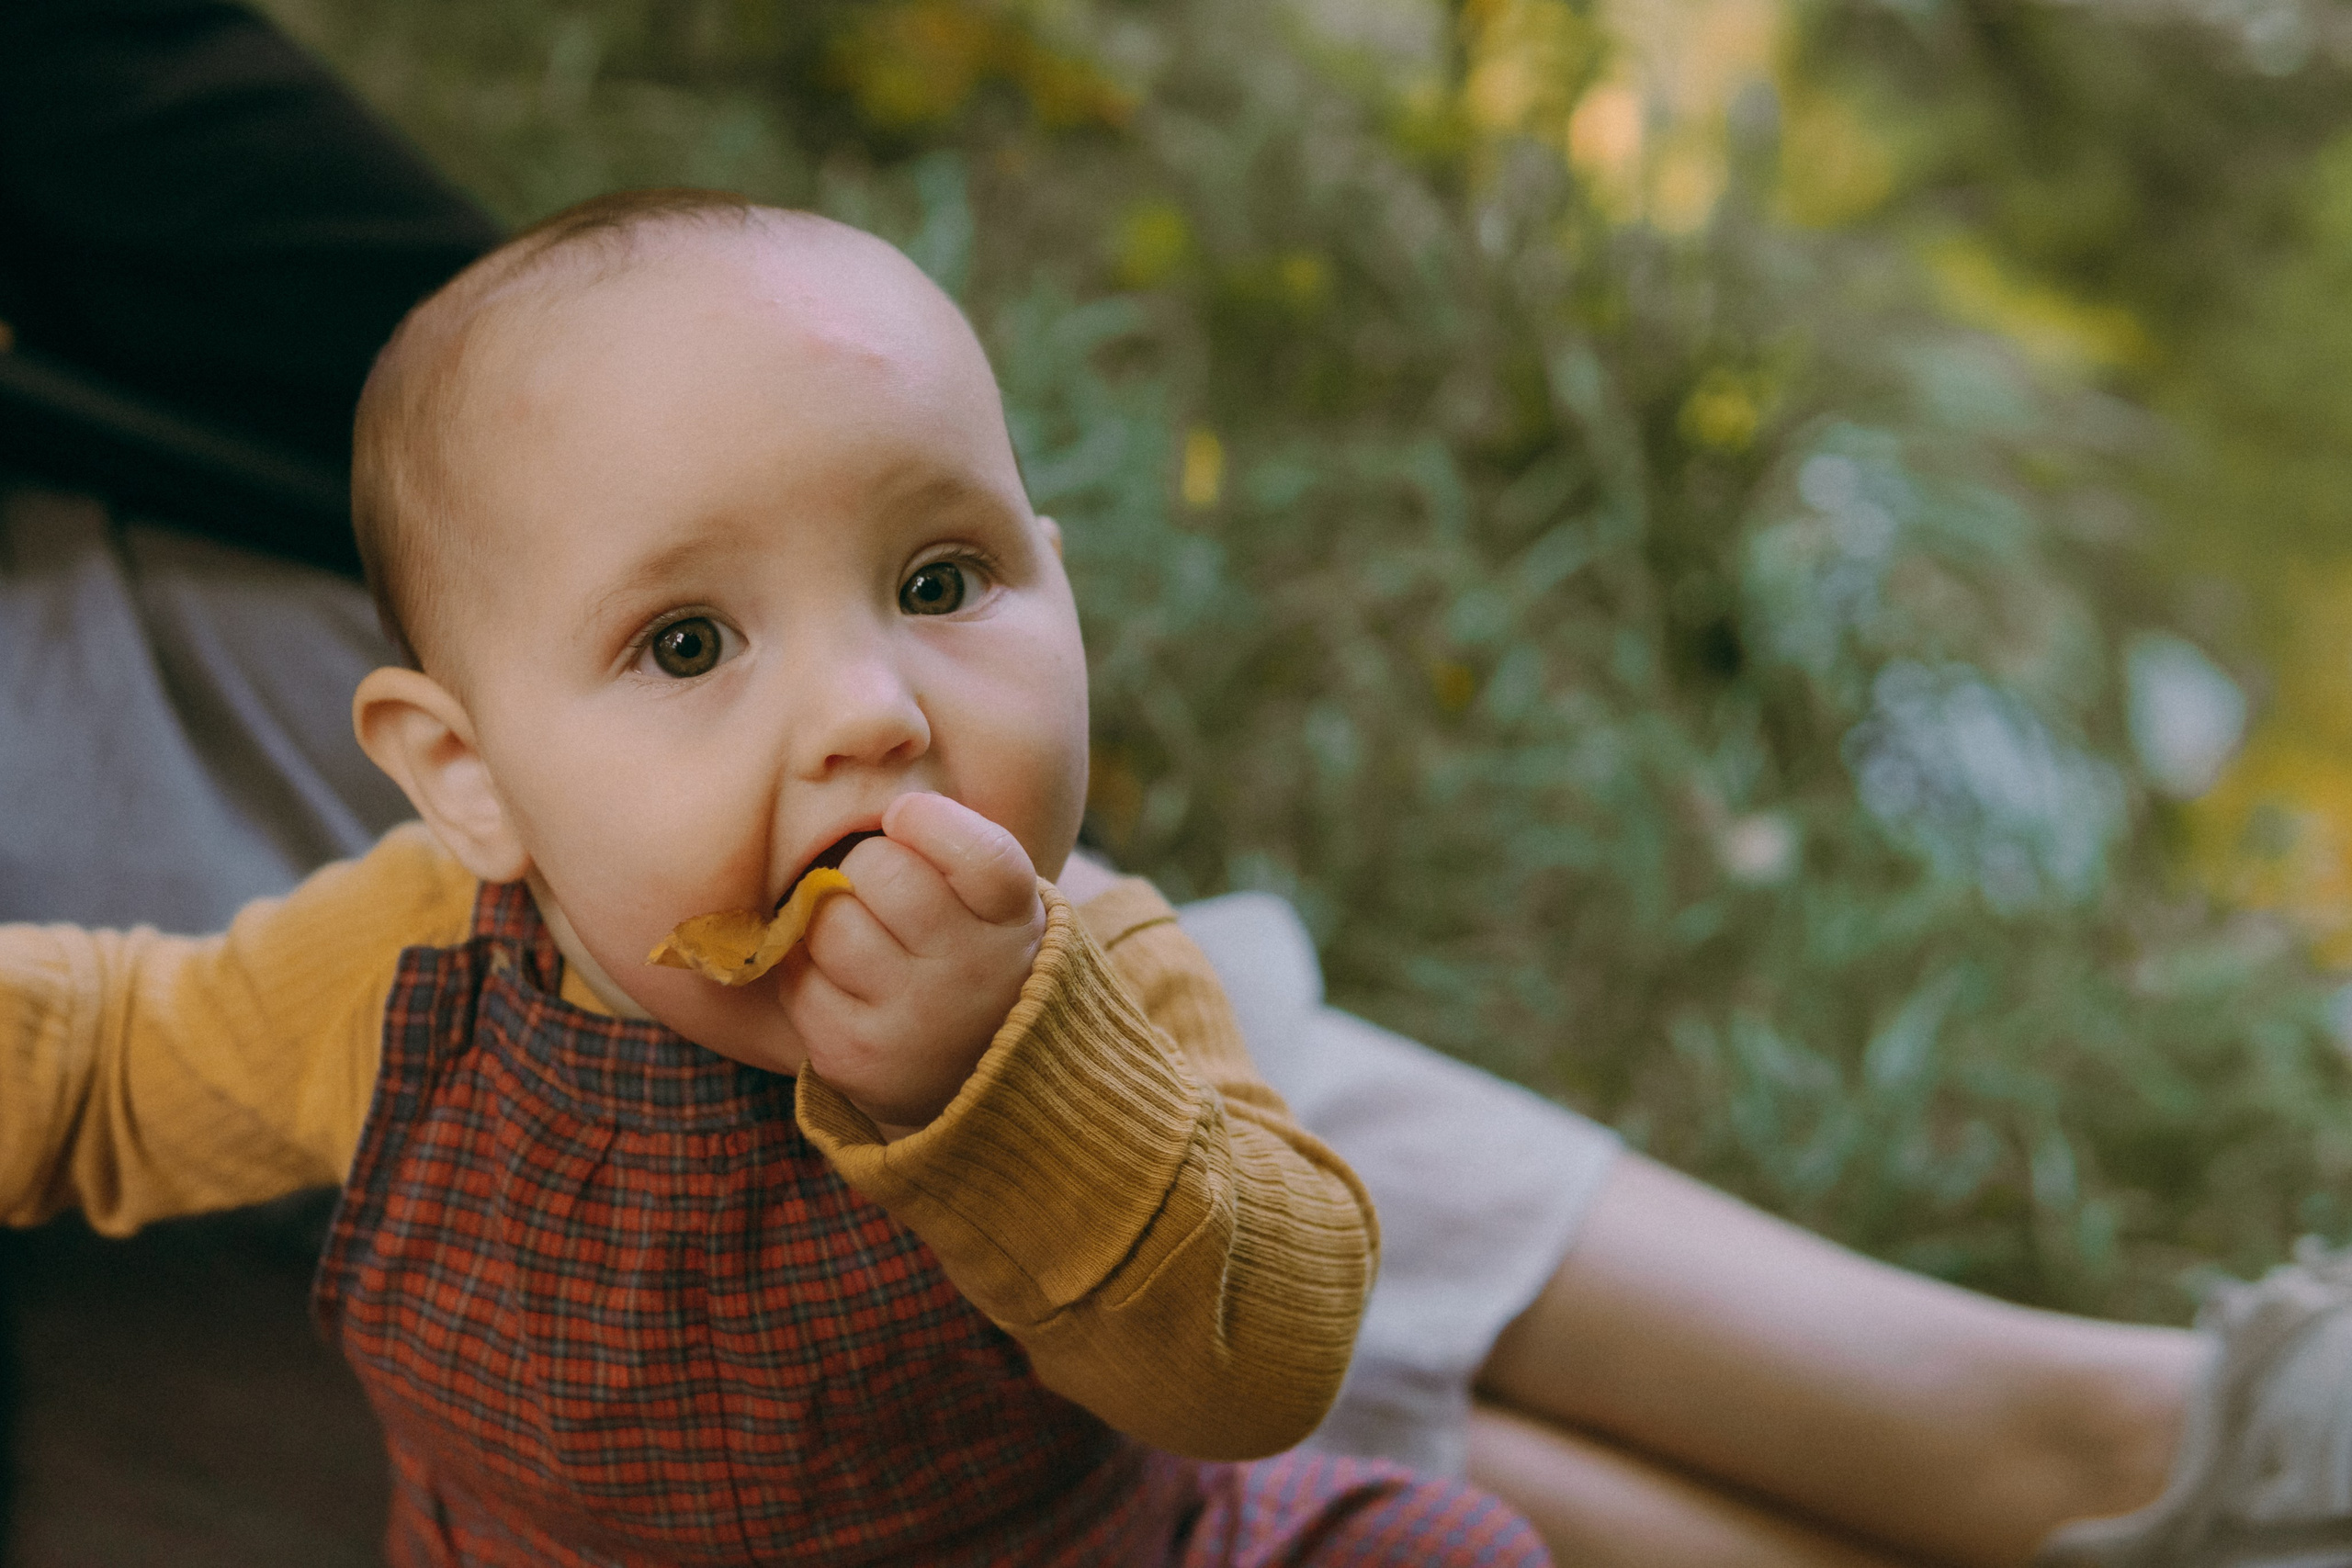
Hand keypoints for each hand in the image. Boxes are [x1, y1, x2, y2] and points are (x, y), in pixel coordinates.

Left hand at [781, 791, 1045, 1130]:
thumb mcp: (995, 900)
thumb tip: (877, 812)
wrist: (975, 1073)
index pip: (976, 850)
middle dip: (868, 867)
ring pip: (828, 921)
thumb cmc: (972, 951)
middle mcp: (972, 972)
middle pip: (880, 870)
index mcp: (1013, 920)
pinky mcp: (854, 1056)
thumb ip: (952, 845)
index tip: (906, 819)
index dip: (926, 819)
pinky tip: (846, 983)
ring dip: (832, 919)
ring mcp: (912, 1020)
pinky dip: (809, 969)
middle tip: (885, 890)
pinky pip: (797, 975)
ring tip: (865, 939)